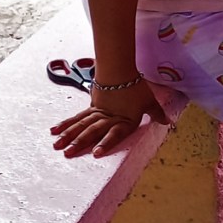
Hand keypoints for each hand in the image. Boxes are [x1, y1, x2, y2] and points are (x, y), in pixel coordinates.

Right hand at [51, 79, 168, 157]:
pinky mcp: (91, 107)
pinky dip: (66, 124)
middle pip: (92, 130)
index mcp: (124, 119)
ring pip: (81, 124)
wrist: (120, 69)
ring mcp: (98, 112)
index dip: (106, 143)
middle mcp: (108, 118)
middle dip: (79, 142)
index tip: (95, 153)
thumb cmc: (135, 86)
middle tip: (66, 153)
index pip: (115, 133)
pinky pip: (77, 117)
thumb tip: (167, 122)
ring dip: (68, 135)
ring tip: (56, 145)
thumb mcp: (149, 100)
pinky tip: (54, 130)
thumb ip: (156, 113)